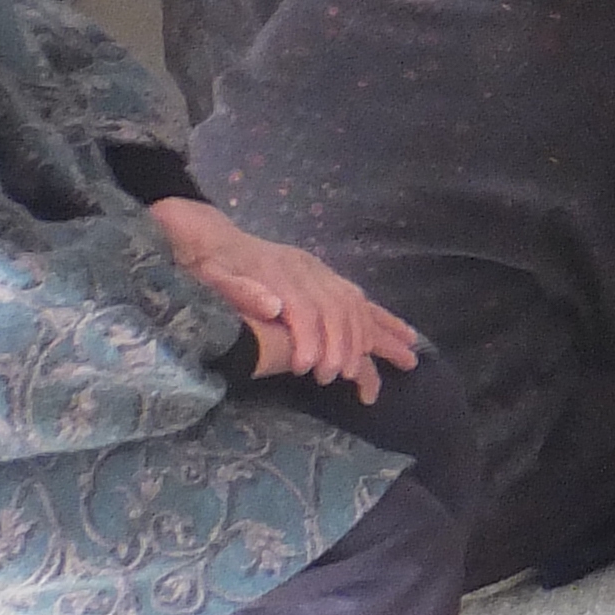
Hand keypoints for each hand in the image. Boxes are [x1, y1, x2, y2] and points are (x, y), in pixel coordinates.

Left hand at [155, 197, 419, 397]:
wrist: (208, 236)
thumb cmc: (208, 263)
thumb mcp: (210, 275)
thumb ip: (238, 290)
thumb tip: (273, 306)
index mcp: (278, 271)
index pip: (304, 309)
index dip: (311, 339)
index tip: (310, 369)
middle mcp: (306, 270)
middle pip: (338, 309)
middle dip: (347, 345)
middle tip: (344, 378)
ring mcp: (318, 272)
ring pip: (357, 303)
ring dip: (381, 333)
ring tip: (406, 359)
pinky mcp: (321, 275)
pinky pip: (357, 298)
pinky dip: (379, 317)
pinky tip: (396, 332)